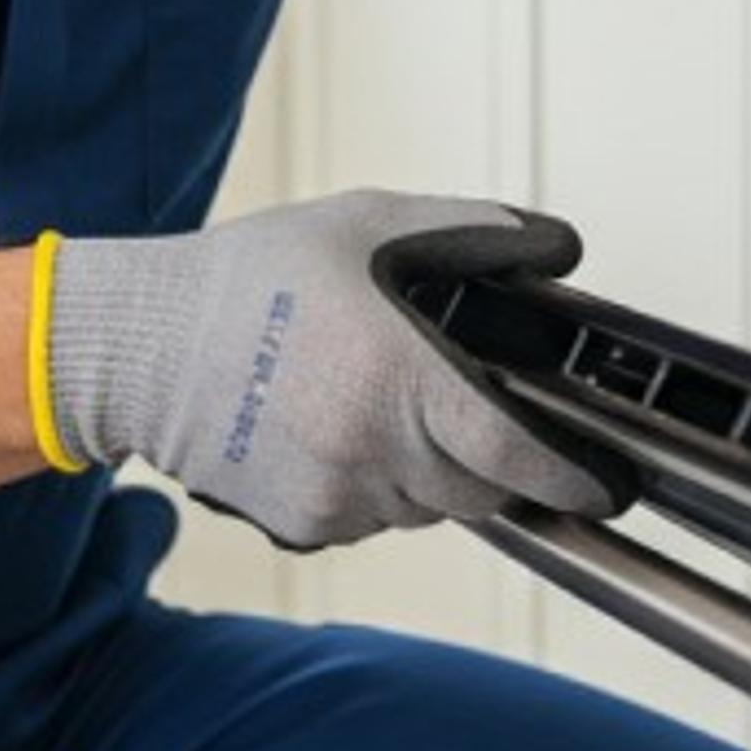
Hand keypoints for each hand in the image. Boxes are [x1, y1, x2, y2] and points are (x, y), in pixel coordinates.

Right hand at [41, 190, 627, 548]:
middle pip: (482, 488)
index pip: (517, 455)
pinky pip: (375, 518)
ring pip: (430, 507)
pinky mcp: (304, 526)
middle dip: (494, 458)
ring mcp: (337, 498)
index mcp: (402, 377)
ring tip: (383, 401)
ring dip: (433, 470)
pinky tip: (338, 430)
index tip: (610, 487)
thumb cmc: (252, 278)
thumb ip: (473, 232)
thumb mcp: (369, 224)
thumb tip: (555, 246)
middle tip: (475, 409)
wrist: (139, 346)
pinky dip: (379, 487)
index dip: (575, 477)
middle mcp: (374, 450)